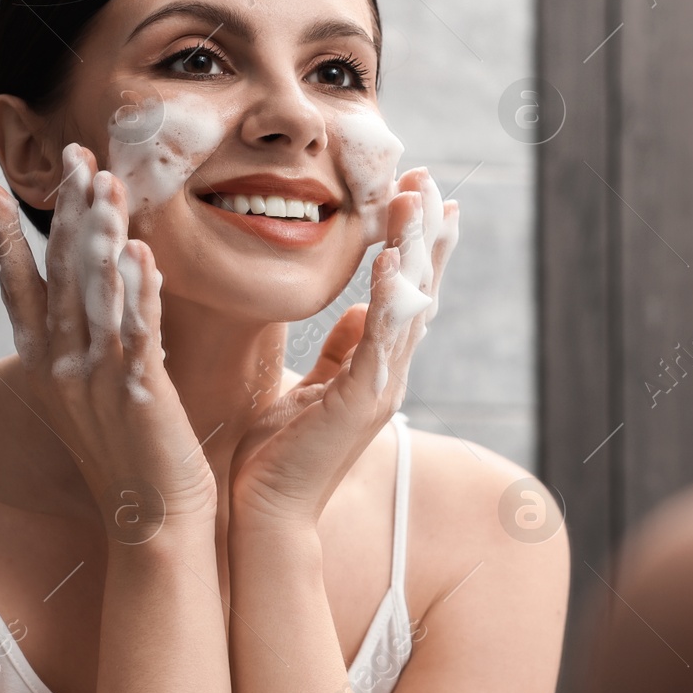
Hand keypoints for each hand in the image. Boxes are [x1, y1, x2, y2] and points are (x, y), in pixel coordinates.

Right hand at [0, 144, 217, 537]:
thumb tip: (86, 297)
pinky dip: (138, 291)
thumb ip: (84, 343)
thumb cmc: (128, 460)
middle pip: (57, 275)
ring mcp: (99, 382)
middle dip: (64, 211)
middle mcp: (64, 368)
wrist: (151, 527)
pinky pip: (137, 334)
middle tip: (70, 153)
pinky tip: (141, 253)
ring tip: (102, 181)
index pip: (17, 287)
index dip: (0, 236)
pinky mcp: (141, 396)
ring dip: (98, 234)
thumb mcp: (89, 395)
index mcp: (46, 366)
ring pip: (93, 293)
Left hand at [229, 167, 459, 526]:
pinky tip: (388, 259)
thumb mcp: (309, 389)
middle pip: (420, 288)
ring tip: (417, 198)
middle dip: (425, 232)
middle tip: (428, 178)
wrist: (263, 514)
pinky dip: (389, 297)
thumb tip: (359, 312)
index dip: (416, 243)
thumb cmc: (276, 457)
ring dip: (415, 249)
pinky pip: (382, 340)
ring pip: (411, 304)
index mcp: (375, 368)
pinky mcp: (361, 403)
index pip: (405, 292)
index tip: (420, 193)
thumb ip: (339, 352)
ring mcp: (381, 388)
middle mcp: (388, 374)